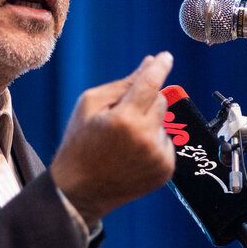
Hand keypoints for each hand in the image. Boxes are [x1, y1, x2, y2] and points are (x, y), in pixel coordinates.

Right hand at [49, 51, 175, 225]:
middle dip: (144, 102)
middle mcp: (146, 138)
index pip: (151, 83)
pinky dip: (153, 143)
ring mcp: (158, 157)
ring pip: (164, 122)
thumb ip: (123, 84)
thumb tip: (149, 64)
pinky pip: (166, 142)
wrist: (80, 190)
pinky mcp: (165, 170)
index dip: (159, 67)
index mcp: (125, 119)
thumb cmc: (80, 144)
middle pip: (160, 101)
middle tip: (120, 117)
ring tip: (123, 142)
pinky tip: (132, 154)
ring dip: (148, 124)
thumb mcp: (90, 105)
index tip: (166, 57)